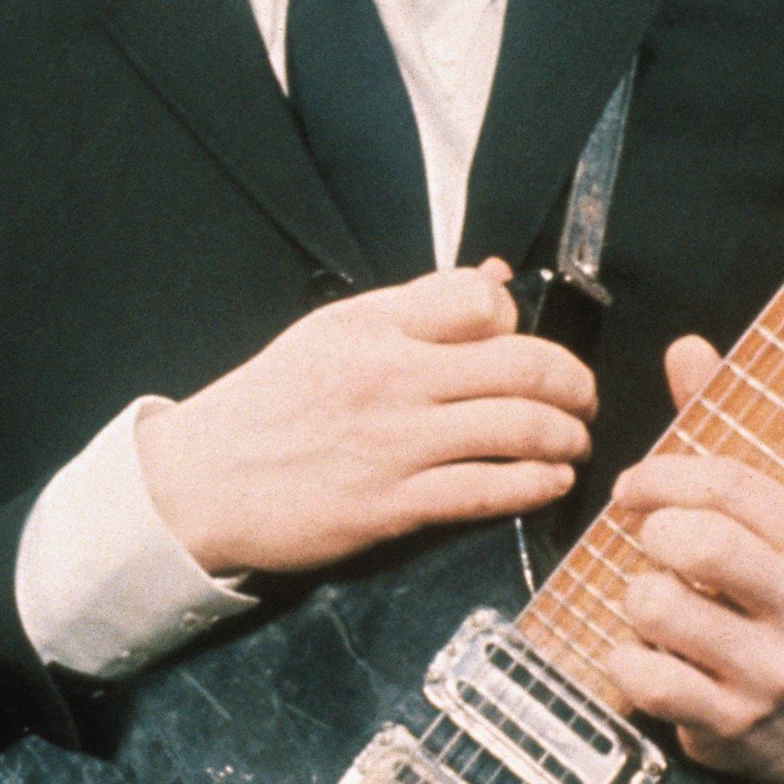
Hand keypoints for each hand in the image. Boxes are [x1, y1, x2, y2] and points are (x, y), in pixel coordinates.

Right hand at [135, 263, 596, 575]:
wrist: (201, 482)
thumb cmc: (266, 406)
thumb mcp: (331, 333)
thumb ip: (414, 307)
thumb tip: (497, 278)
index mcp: (373, 326)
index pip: (481, 301)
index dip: (518, 320)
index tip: (523, 344)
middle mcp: (391, 377)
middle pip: (523, 364)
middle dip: (574, 383)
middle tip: (583, 398)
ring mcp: (394, 443)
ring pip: (519, 428)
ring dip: (567, 436)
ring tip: (573, 442)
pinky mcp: (393, 505)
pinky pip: (490, 490)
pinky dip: (537, 483)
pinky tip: (549, 481)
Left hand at [603, 336, 783, 783]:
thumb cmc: (766, 603)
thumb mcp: (763, 525)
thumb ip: (719, 436)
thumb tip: (688, 345)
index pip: (727, 481)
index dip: (660, 474)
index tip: (632, 488)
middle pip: (696, 539)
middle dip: (648, 534)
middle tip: (645, 546)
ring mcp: (771, 668)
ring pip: (655, 603)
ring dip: (633, 601)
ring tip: (654, 610)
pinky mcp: (730, 720)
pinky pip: (638, 671)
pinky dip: (625, 662)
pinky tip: (650, 660)